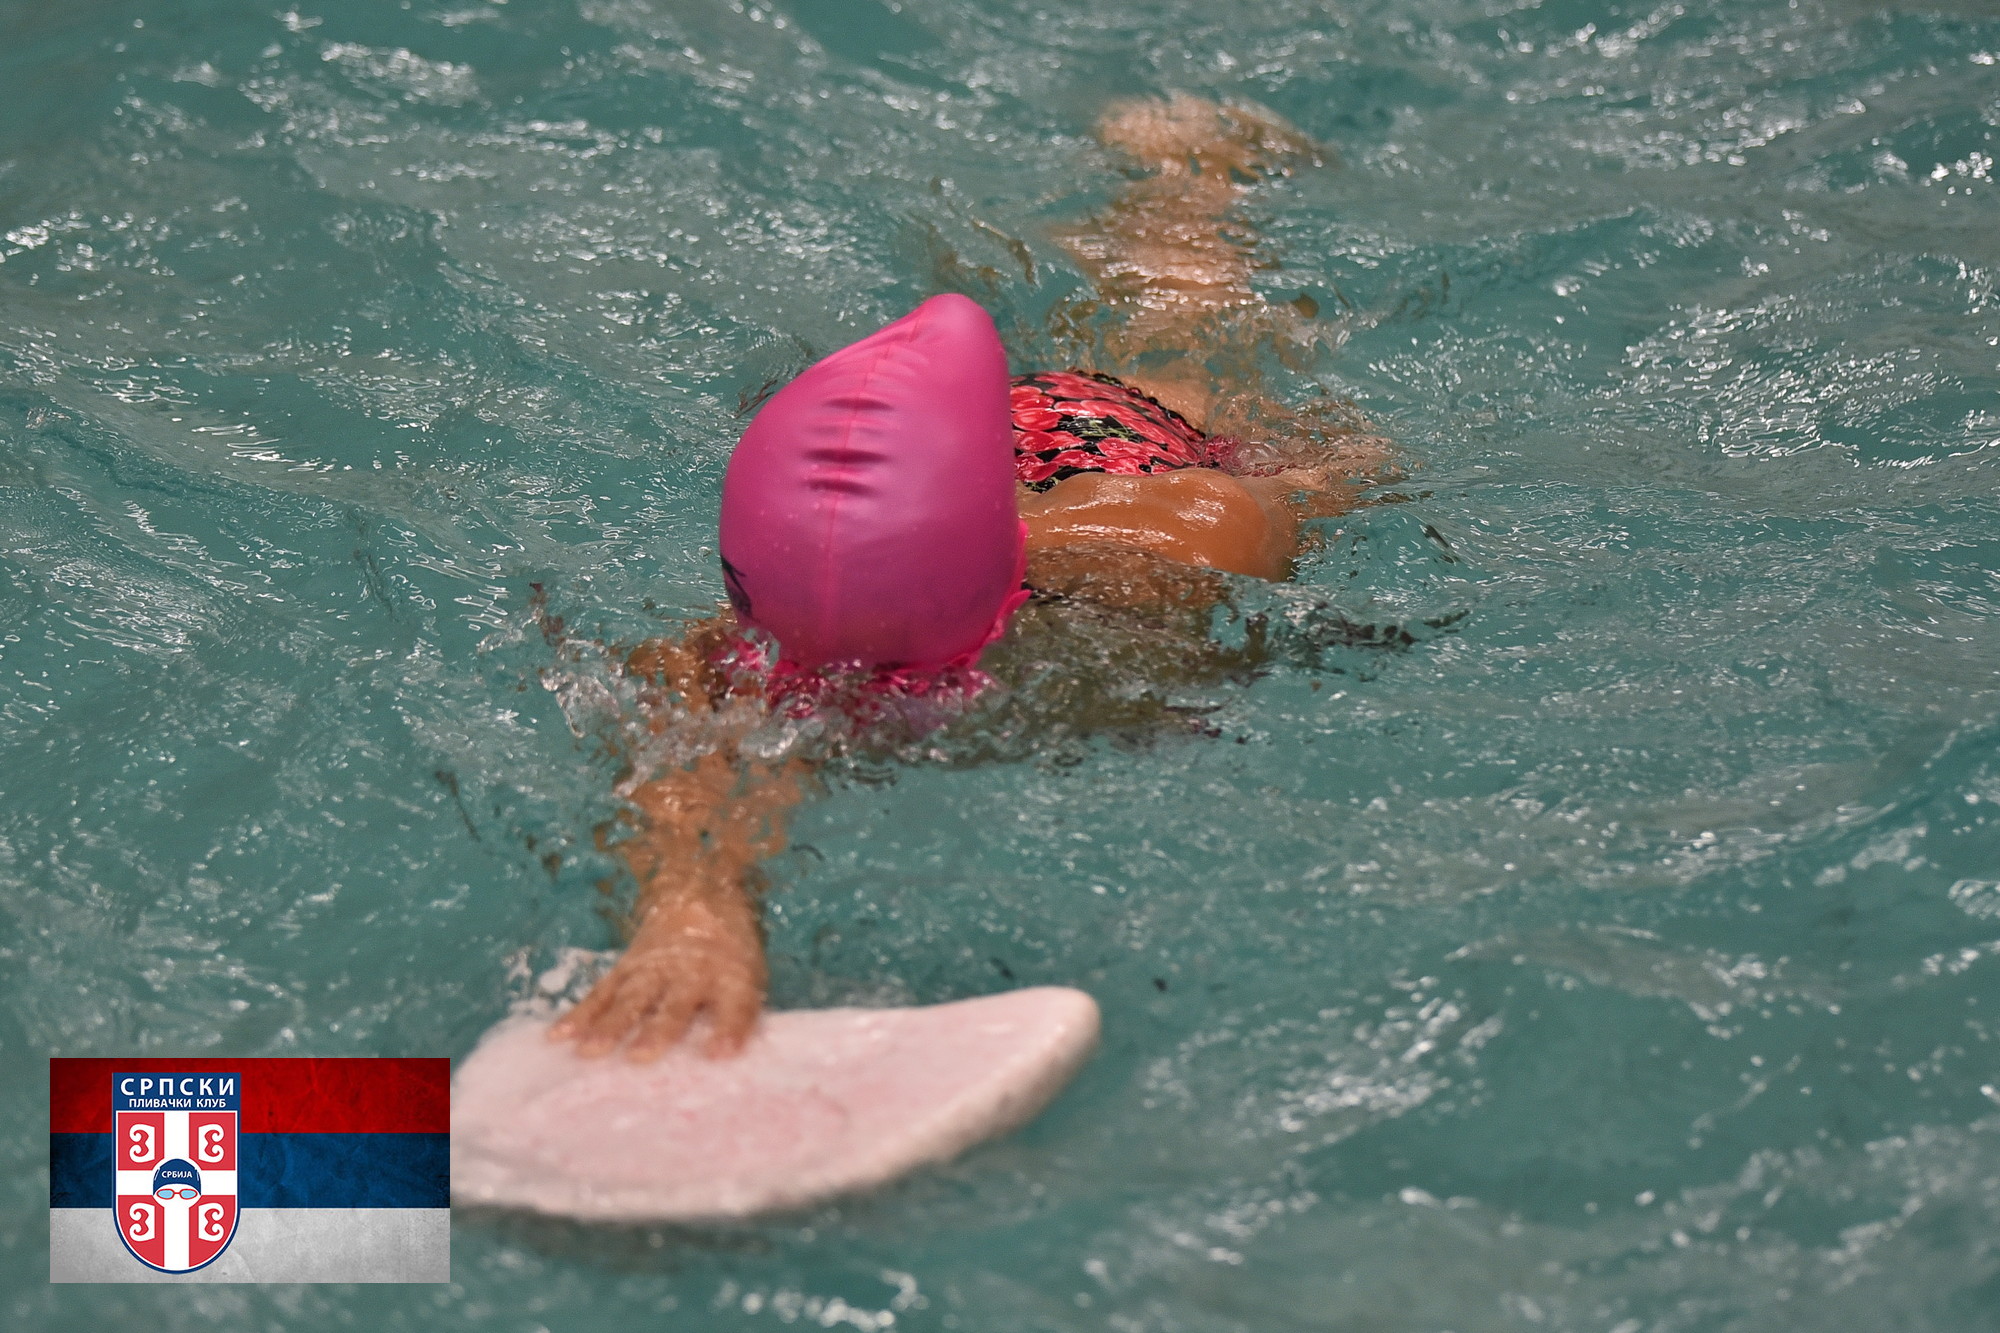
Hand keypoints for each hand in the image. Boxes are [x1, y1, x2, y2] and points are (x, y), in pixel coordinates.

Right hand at [549, 898, 766, 1059]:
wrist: (701, 897)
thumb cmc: (729, 955)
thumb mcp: (750, 977)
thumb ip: (741, 1016)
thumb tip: (726, 1060)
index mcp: (729, 977)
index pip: (734, 1004)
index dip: (728, 1028)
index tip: (719, 1055)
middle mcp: (689, 973)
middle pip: (673, 1004)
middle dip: (657, 1030)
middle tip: (640, 1058)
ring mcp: (653, 969)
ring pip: (630, 998)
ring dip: (610, 1025)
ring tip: (590, 1051)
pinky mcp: (626, 968)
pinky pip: (601, 992)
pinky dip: (580, 1015)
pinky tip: (559, 1035)